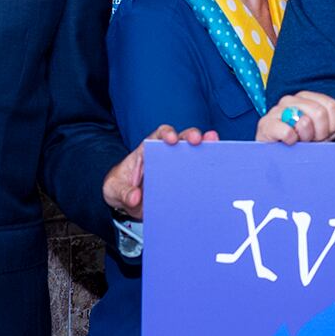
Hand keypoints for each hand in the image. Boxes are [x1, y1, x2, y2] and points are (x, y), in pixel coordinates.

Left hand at [103, 125, 221, 216]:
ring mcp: (176, 167)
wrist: (125, 202)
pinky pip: (198, 174)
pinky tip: (219, 172)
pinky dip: (208, 171)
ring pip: (194, 153)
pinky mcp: (183, 180)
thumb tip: (136, 197)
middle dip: (191, 136)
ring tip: (216, 148)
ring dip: (206, 148)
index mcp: (147, 151)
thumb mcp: (115, 190)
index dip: (167, 133)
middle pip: (182, 139)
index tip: (172, 139)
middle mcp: (165, 155)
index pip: (158, 135)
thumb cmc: (120, 188)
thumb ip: (124, 192)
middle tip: (198, 140)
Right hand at [257, 91, 334, 144]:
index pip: (331, 106)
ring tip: (300, 142)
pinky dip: (291, 140)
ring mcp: (276, 110)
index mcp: (306, 97)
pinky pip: (287, 131)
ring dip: (306, 138)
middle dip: (320, 133)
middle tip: (312, 141)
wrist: (278, 158)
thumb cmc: (302, 143)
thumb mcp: (326, 133)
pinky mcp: (265, 125)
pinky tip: (289, 143)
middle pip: (320, 113)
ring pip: (305, 121)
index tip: (325, 134)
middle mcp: (290, 100)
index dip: (333, 125)